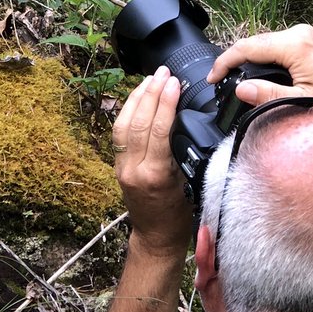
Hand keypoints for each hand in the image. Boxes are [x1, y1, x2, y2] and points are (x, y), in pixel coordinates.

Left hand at [112, 66, 193, 254]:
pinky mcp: (118, 165)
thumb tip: (194, 122)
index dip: (165, 103)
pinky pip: (120, 133)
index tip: (174, 83)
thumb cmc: (180, 217)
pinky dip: (128, 111)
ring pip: (123, 124)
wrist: (156, 239)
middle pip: (138, 122)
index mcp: (155, 176)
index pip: (158, 130)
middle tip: (163, 72)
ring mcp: (122, 167)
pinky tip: (138, 97)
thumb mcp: (193, 187)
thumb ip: (189, 156)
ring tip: (150, 78)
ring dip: (136, 98)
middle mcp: (134, 169)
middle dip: (150, 93)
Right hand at [208, 24, 312, 111]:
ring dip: (253, 62)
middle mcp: (299, 33)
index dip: (224, 62)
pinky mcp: (312, 41)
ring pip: (268, 46)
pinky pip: (281, 47)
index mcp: (294, 44)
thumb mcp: (304, 101)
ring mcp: (307, 35)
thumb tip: (240, 90)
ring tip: (241, 83)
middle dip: (236, 63)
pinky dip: (268, 61)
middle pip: (255, 44)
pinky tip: (266, 78)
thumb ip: (268, 95)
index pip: (246, 47)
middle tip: (223, 84)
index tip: (212, 78)